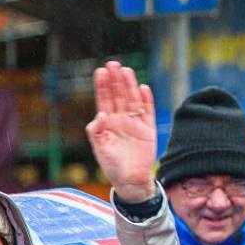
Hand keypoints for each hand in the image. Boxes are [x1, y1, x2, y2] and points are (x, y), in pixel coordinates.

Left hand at [85, 61, 157, 202]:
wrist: (130, 180)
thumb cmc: (112, 166)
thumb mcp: (99, 149)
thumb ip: (96, 132)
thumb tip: (100, 115)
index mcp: (107, 123)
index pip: (104, 100)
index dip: (103, 86)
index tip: (101, 71)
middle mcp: (121, 120)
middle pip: (118, 95)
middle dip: (115, 80)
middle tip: (113, 64)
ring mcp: (135, 123)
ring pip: (132, 99)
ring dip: (129, 85)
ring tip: (126, 71)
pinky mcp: (148, 129)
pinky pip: (148, 111)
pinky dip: (146, 100)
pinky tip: (143, 88)